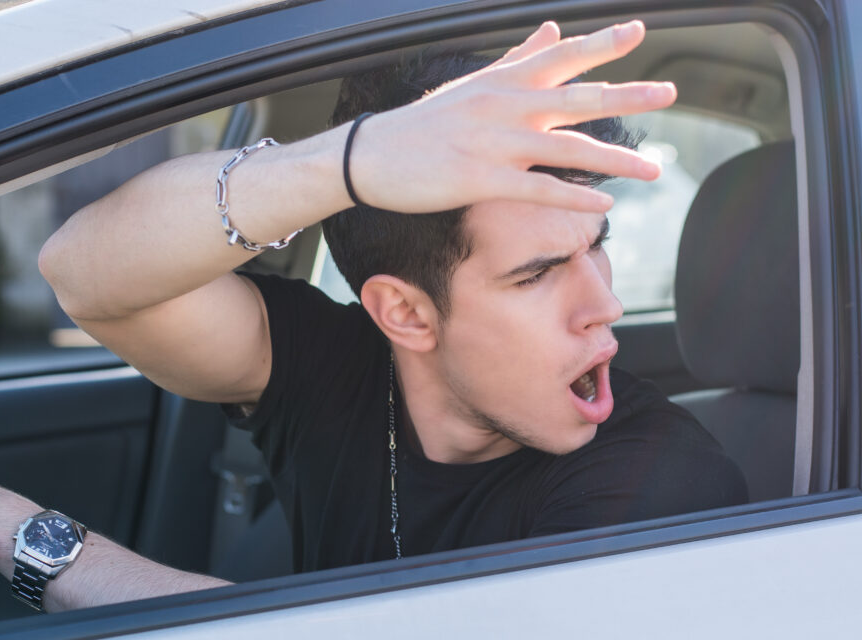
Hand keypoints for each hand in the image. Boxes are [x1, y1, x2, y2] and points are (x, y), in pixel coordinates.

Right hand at [350, 20, 676, 213]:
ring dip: (616, 161)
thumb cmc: (424, 122)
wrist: (373, 155)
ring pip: (567, 148)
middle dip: (627, 95)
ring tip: (654, 170)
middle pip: (577, 98)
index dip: (601, 43)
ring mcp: (495, 143)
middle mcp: (505, 106)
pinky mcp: (482, 180)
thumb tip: (551, 30)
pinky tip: (605, 206)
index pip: (561, 55)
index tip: (639, 31)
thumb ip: (517, 59)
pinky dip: (574, 197)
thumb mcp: (472, 84)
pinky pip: (539, 190)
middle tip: (669, 92)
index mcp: (503, 81)